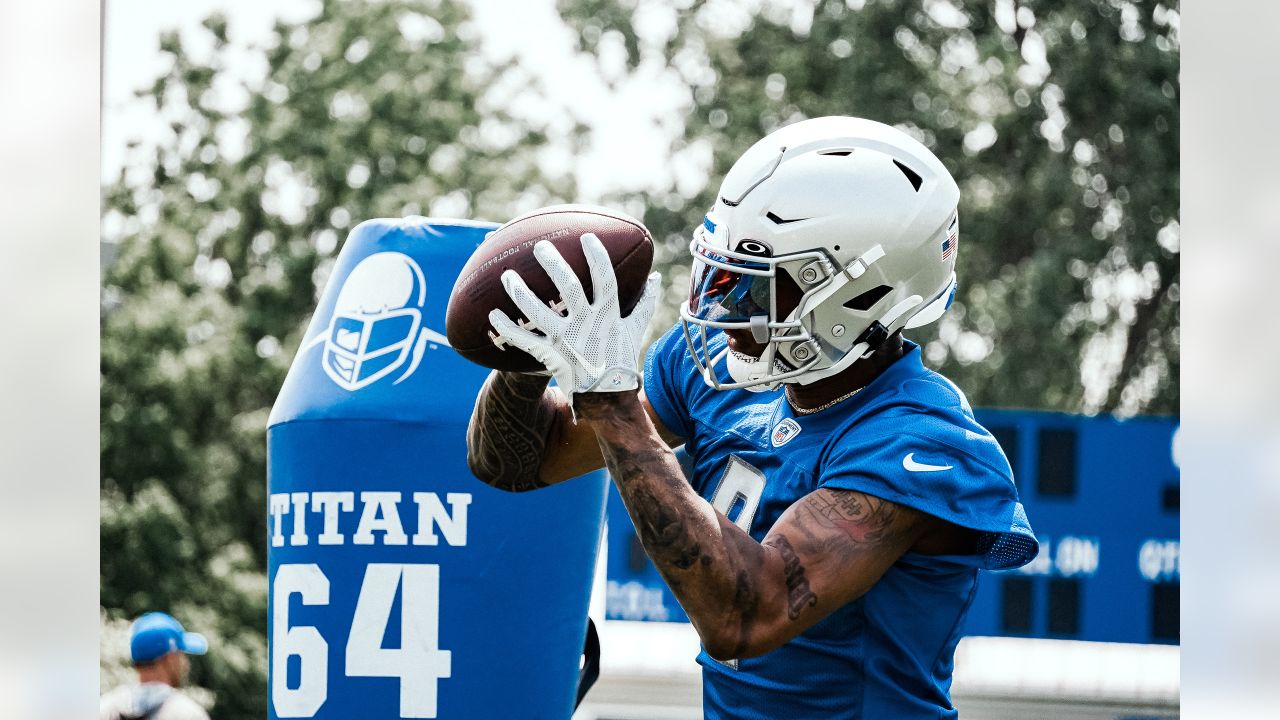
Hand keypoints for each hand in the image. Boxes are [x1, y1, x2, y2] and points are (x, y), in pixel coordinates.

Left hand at [488, 233, 660, 403]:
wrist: (607, 397)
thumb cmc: (621, 359)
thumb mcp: (636, 329)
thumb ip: (644, 302)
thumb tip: (656, 277)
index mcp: (609, 314)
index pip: (605, 279)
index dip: (597, 257)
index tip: (586, 237)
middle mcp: (586, 324)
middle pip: (568, 287)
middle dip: (553, 264)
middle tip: (539, 247)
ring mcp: (567, 340)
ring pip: (538, 312)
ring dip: (519, 293)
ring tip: (506, 275)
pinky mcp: (551, 356)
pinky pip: (524, 340)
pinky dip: (507, 329)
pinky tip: (492, 315)